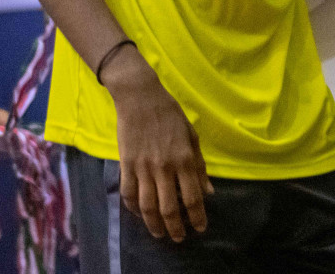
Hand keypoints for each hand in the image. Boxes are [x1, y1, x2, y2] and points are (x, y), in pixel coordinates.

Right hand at [104, 48, 212, 241]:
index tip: (200, 228)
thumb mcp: (192, 136)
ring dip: (154, 224)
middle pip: (169, 208)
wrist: (140, 97)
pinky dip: (133, 208)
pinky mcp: (126, 165)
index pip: (192, 196)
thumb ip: (200, 165)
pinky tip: (139, 214)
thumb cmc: (170, 113)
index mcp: (184, 159)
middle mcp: (165, 167)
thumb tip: (209, 191)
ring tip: (159, 233)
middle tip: (178, 238)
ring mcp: (143, 167)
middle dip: (175, 228)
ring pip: (147, 206)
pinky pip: (128, 193)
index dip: (197, 216)